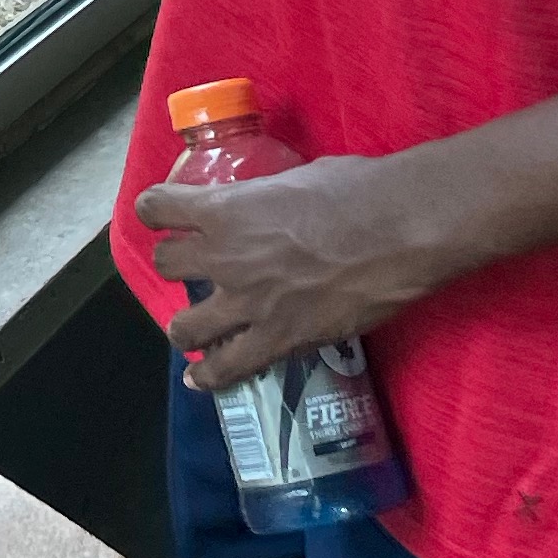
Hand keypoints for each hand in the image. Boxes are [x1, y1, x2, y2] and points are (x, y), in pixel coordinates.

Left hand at [136, 151, 442, 388]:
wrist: (400, 231)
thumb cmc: (358, 189)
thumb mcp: (296, 177)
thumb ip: (267, 197)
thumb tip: (270, 204)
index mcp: (225, 208)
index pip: (157, 207)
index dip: (156, 211)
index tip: (162, 216)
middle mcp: (224, 256)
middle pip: (165, 265)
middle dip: (175, 264)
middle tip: (194, 269)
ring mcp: (248, 303)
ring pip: (183, 327)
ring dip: (184, 326)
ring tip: (191, 330)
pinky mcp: (278, 340)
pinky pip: (228, 368)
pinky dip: (210, 376)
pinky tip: (202, 379)